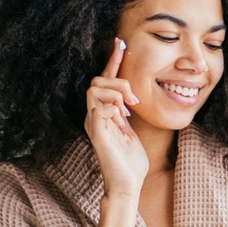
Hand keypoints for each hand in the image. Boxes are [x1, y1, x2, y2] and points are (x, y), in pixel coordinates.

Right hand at [84, 38, 148, 197]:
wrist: (128, 184)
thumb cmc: (130, 161)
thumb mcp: (131, 130)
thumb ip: (127, 113)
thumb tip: (130, 96)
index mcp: (102, 113)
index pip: (104, 80)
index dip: (113, 60)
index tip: (121, 42)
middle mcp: (93, 115)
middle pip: (96, 80)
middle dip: (118, 81)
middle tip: (134, 100)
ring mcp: (93, 124)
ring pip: (95, 89)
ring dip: (116, 92)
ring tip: (129, 108)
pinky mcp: (97, 133)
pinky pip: (98, 107)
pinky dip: (113, 106)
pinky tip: (123, 118)